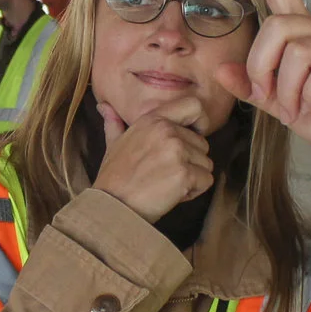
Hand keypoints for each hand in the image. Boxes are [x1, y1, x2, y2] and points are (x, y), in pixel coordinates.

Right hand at [91, 93, 214, 220]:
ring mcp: (177, 151)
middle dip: (190, 162)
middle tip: (166, 174)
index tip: (194, 136)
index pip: (194, 106)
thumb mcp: (113, 144)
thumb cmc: (114, 178)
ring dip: (192, 178)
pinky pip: (206, 180)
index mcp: (153, 120)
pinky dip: (194, 191)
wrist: (113, 206)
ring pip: (206, 163)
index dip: (201, 121)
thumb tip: (103, 106)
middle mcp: (167, 131)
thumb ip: (115, 123)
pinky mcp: (185, 173)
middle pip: (203, 144)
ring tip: (167, 184)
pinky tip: (172, 194)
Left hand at [213, 0, 310, 167]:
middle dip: (262, 66)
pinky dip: (309, 94)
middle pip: (278, 26)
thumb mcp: (280, 103)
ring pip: (299, 52)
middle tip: (267, 97)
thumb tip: (220, 70)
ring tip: (294, 110)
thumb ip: (252, 87)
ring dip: (287, 89)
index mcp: (303, 33)